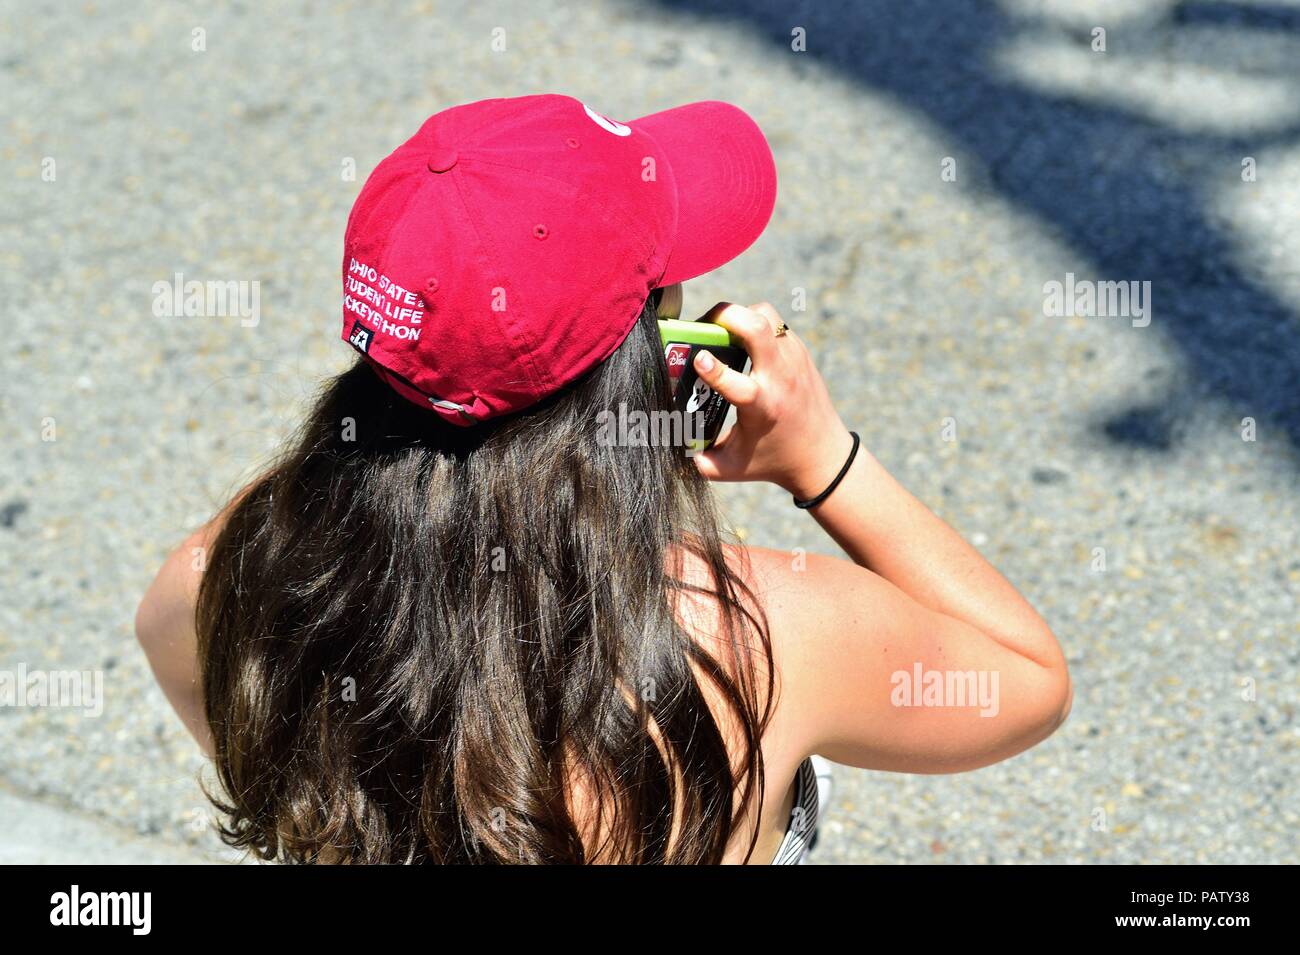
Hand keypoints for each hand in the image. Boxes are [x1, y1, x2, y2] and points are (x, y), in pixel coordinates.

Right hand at [690, 302, 854, 498]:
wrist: (823, 457)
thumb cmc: (774, 462)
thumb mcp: (732, 468)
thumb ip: (700, 461)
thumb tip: (671, 447)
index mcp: (762, 408)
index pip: (737, 382)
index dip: (714, 368)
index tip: (698, 359)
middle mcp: (780, 379)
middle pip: (756, 327)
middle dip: (725, 316)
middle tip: (704, 325)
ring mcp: (793, 360)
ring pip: (766, 316)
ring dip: (740, 316)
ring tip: (723, 330)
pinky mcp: (800, 352)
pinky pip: (774, 323)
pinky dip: (754, 324)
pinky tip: (742, 341)